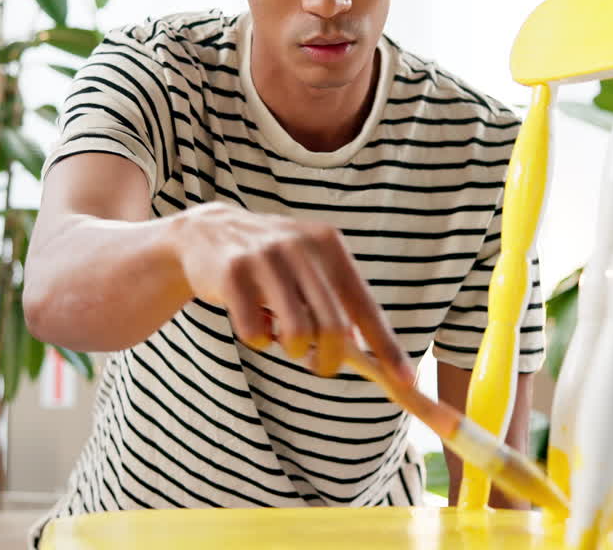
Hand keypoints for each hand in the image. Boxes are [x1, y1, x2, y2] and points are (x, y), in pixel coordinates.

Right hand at [168, 202, 414, 382]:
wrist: (207, 233)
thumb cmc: (270, 261)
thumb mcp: (308, 268)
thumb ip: (335, 301)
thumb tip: (363, 350)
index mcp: (328, 245)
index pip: (365, 305)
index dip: (386, 346)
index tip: (405, 379)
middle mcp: (301, 247)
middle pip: (333, 328)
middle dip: (329, 360)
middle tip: (319, 366)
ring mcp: (265, 258)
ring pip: (296, 334)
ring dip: (290, 348)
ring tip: (278, 332)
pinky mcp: (233, 274)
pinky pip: (255, 333)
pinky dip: (256, 338)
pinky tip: (250, 317)